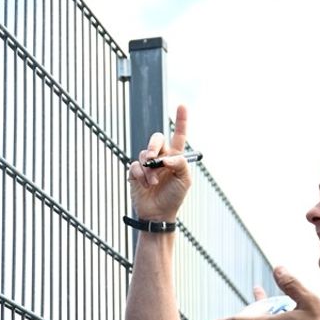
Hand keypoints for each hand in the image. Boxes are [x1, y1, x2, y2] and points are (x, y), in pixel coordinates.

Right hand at [128, 104, 191, 220]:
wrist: (159, 214)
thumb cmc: (174, 196)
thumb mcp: (185, 180)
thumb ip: (180, 163)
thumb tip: (165, 157)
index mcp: (176, 157)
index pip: (179, 135)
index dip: (181, 120)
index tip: (182, 105)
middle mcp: (161, 157)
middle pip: (156, 139)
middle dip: (153, 146)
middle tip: (153, 158)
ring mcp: (147, 165)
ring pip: (144, 154)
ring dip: (149, 169)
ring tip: (153, 182)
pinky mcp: (135, 172)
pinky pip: (135, 166)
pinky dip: (140, 175)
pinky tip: (145, 185)